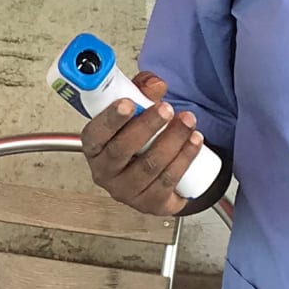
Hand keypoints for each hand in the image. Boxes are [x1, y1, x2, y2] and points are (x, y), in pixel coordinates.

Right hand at [80, 69, 207, 215]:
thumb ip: (142, 90)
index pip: (95, 134)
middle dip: (148, 126)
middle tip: (166, 109)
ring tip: (188, 121)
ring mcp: (127, 191)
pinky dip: (184, 159)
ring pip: (150, 166)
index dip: (111, 119)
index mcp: (94, 147)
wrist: (153, 173)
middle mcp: (105, 172)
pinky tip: (195, 142)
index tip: (129, 103)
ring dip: (173, 140)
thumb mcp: (135, 110)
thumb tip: (157, 84)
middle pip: (123, 150)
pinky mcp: (150, 203)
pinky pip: (168, 181)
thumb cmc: (138, 139)